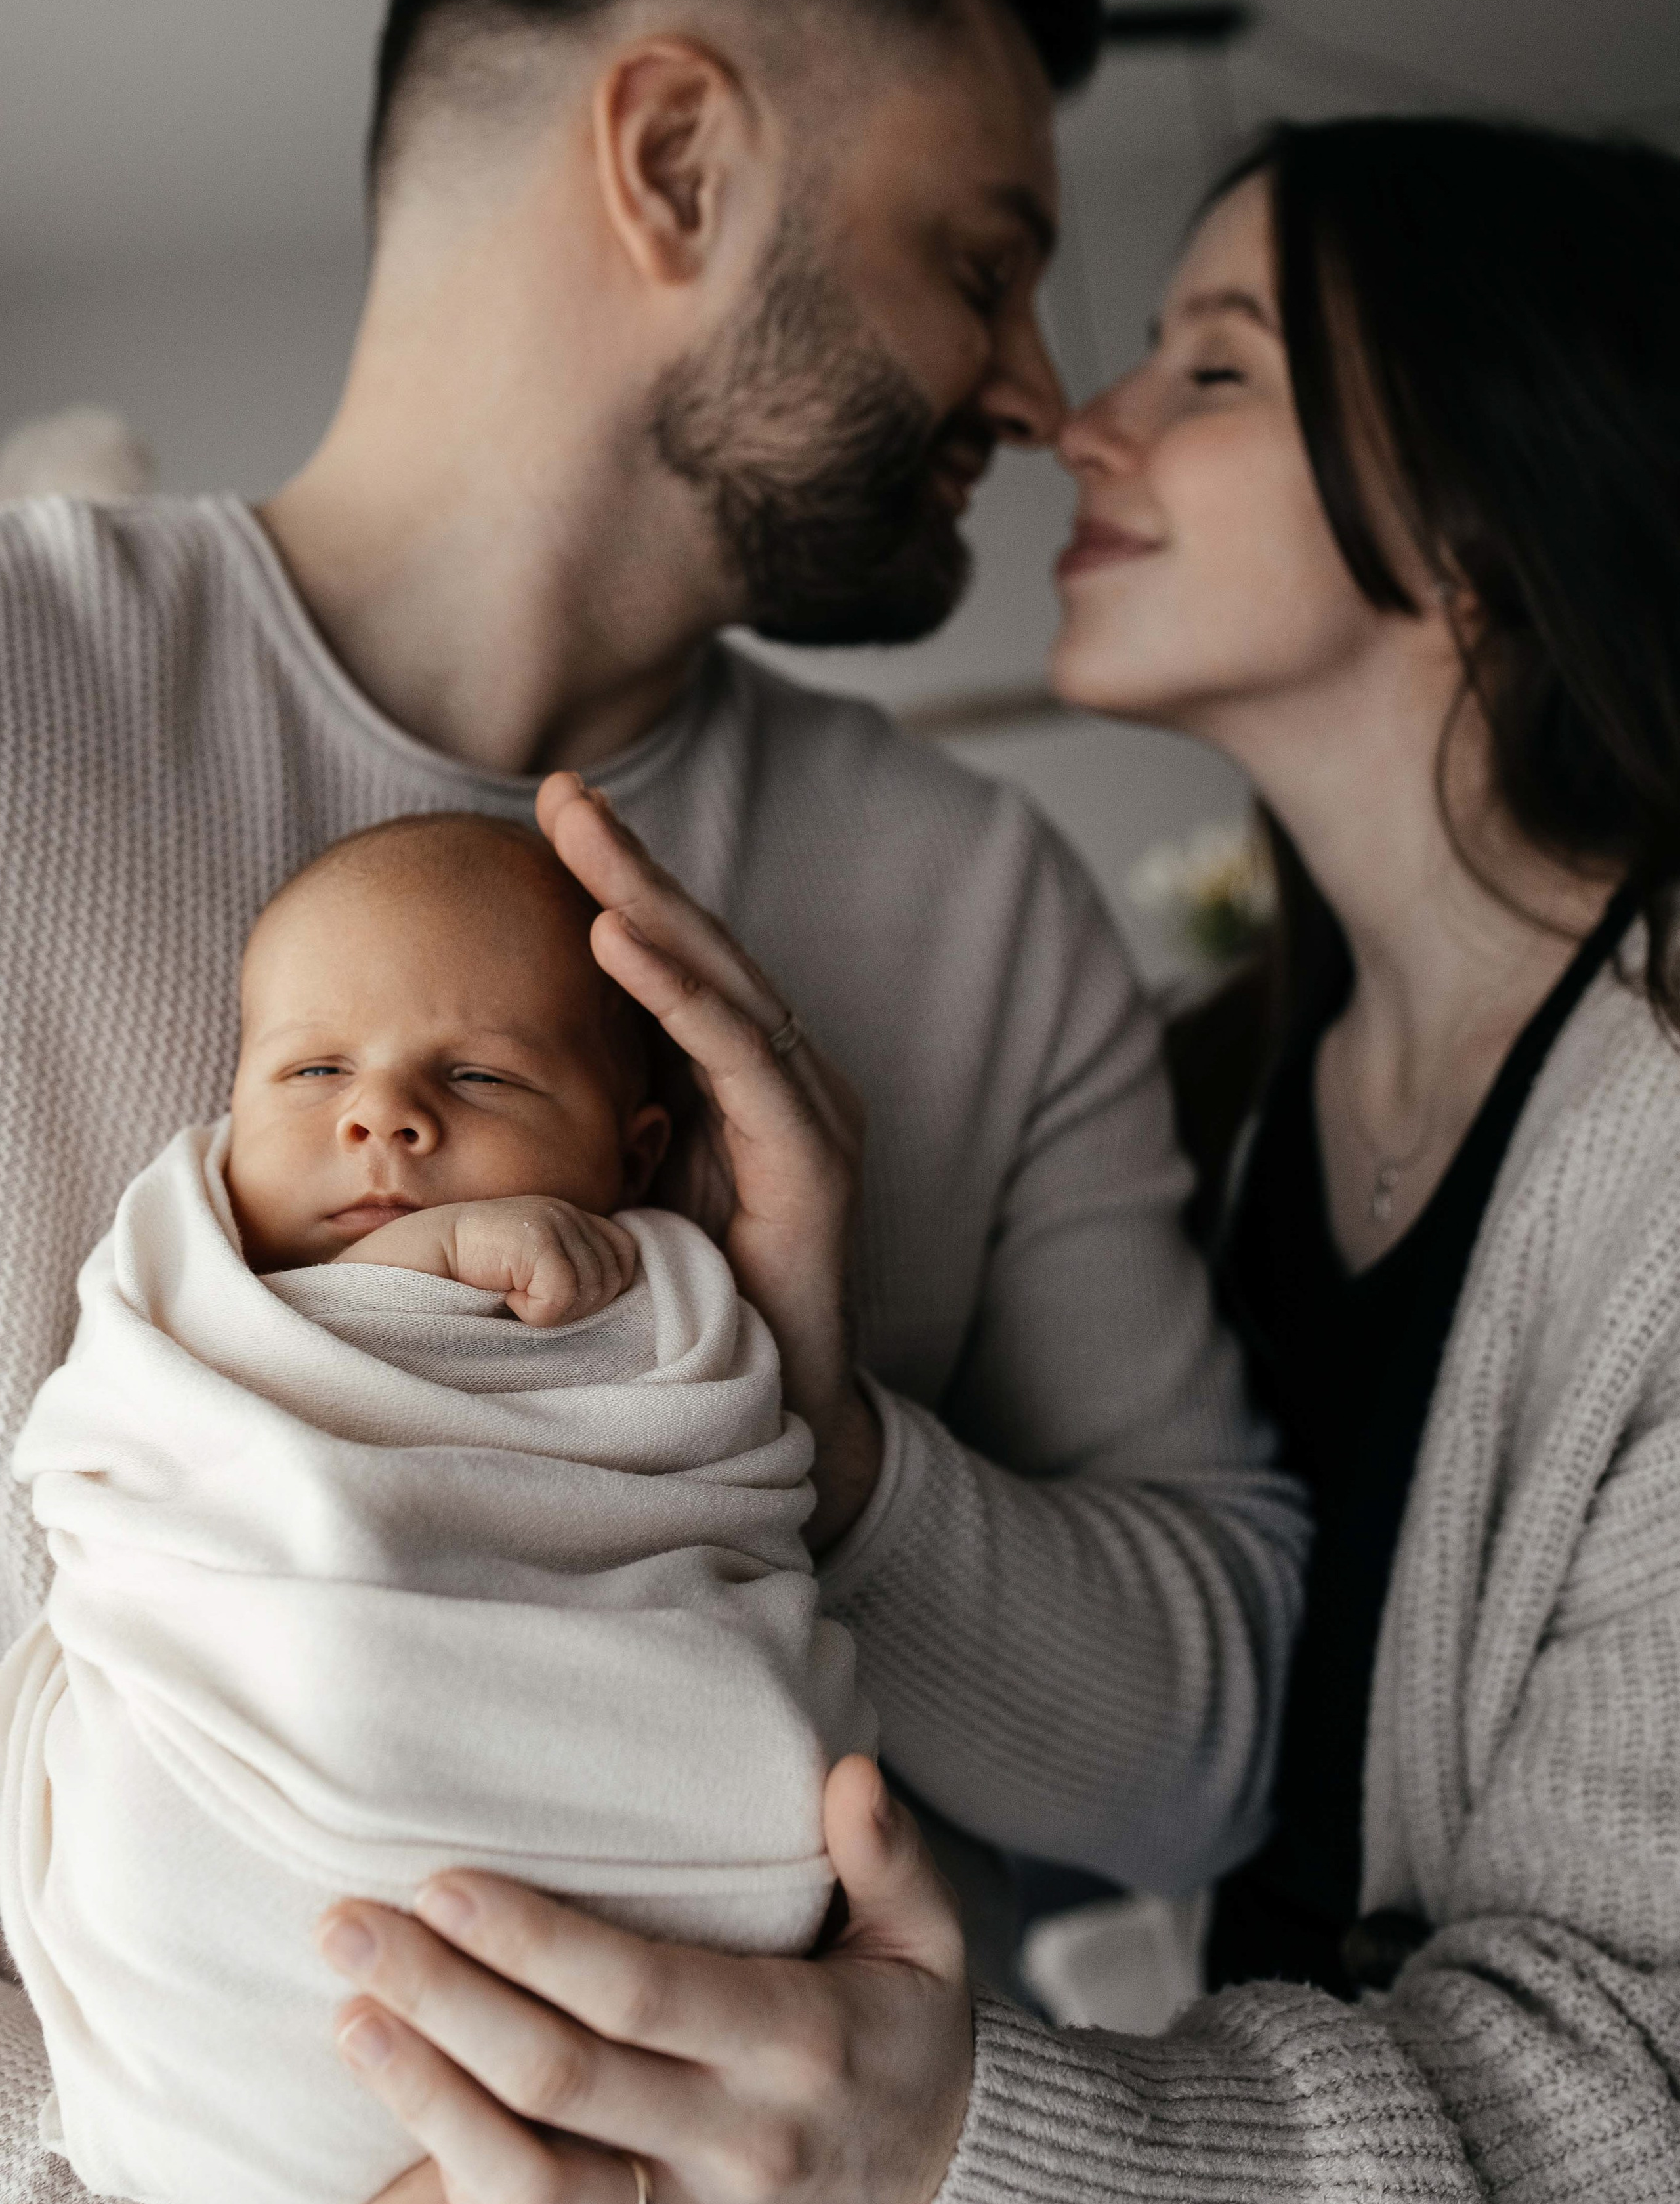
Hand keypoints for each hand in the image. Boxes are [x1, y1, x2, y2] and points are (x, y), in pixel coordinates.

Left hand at [316, 1756, 972, 2203]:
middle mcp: (740, 2146)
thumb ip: (890, 1855)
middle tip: (345, 1927)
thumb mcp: (928, 1937)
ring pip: (534, 2192)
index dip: (532, 1941)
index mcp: (797, 2042)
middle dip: (440, 1999)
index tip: (440, 1882)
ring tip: (350, 2024)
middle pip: (560, 2079)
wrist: (942, 2189)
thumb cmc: (906, 2033)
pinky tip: (415, 2127)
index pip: (638, 1991)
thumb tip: (850, 1772)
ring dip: (426, 2108)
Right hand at [338, 1198, 637, 1327]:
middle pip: (615, 1279)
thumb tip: (616, 1306)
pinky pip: (563, 1296)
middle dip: (575, 1306)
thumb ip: (567, 1279)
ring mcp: (552, 1219)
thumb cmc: (459, 1288)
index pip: (624, 1256)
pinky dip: (535, 1313)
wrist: (401, 1268)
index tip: (544, 1301)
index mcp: (565, 1218)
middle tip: (519, 1303)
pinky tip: (500, 1298)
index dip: (594, 1291)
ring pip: (593, 1291)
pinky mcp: (534, 1236)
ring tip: (506, 1299)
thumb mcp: (522, 1280)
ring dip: (553, 1311)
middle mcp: (564, 1211)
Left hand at [536, 774, 880, 1546]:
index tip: (547, 813)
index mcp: (736, 1081)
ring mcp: (808, 1114)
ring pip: (725, 984)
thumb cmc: (684, 1304)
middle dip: (628, 864)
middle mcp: (782, 1080)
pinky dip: (681, 994)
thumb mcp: (620, 1186)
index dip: (618, 882)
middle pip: (701, 949)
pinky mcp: (816, 1161)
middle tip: (561, 790)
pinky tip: (620, 941)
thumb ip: (596, 1114)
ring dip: (649, 905)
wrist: (766, 1413)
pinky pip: (742, 1058)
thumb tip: (489, 1054)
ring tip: (583, 838)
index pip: (676, 961)